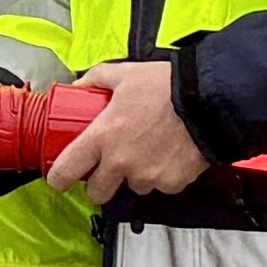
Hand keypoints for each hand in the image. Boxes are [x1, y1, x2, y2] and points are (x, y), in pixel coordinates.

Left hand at [47, 60, 207, 201]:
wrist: (208, 101)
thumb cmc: (166, 87)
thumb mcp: (125, 74)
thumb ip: (96, 80)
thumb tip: (78, 86)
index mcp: (102, 137)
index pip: (66, 170)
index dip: (58, 178)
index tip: (59, 179)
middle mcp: (121, 162)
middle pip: (97, 192)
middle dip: (100, 183)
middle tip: (108, 167)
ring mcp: (147, 176)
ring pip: (133, 187)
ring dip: (136, 175)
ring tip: (149, 150)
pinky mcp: (171, 184)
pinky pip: (161, 185)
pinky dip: (163, 174)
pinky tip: (170, 153)